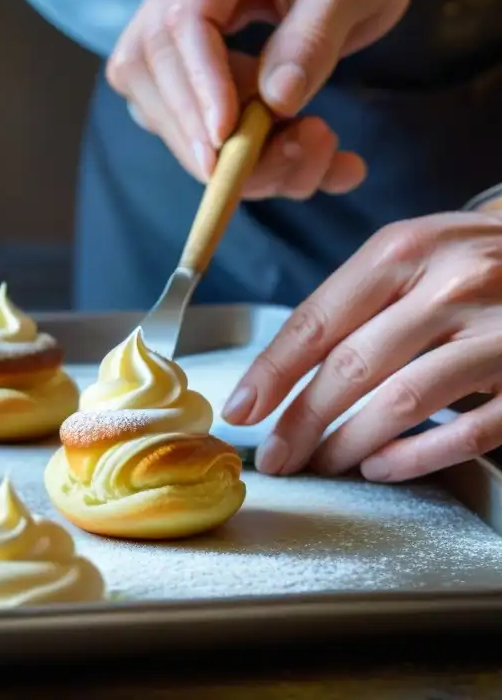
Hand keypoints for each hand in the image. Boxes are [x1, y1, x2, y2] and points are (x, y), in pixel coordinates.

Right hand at [107, 0, 427, 199]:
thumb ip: (314, 36)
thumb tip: (277, 102)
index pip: (182, 24)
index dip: (200, 85)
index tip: (227, 136)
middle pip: (153, 75)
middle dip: (208, 136)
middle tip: (288, 160)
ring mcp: (176, 38)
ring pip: (162, 111)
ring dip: (232, 155)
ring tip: (317, 147)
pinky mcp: (191, 73)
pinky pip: (194, 126)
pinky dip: (249, 158)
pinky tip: (313, 158)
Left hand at [221, 212, 501, 481]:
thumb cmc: (469, 262)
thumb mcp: (411, 256)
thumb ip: (354, 302)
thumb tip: (280, 375)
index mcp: (402, 250)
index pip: (317, 321)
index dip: (272, 373)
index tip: (241, 410)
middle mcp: (451, 284)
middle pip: (351, 366)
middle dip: (301, 421)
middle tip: (276, 456)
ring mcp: (498, 331)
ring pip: (402, 401)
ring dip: (348, 443)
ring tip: (321, 464)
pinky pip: (469, 431)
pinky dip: (414, 457)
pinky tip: (380, 467)